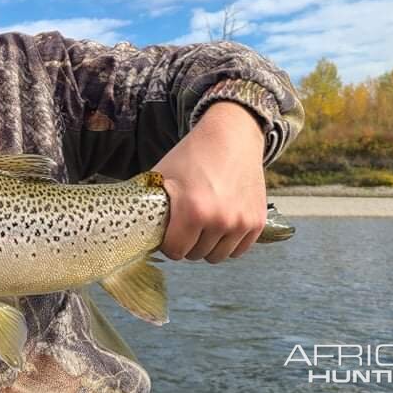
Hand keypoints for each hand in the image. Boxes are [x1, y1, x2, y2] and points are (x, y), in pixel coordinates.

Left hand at [154, 101, 266, 262]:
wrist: (232, 136)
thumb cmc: (192, 155)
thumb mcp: (162, 176)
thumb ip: (151, 206)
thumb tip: (136, 230)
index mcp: (193, 210)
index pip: (175, 251)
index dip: (168, 242)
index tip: (169, 231)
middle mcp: (220, 220)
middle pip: (195, 255)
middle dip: (187, 242)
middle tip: (186, 223)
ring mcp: (241, 222)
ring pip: (217, 256)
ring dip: (208, 245)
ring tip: (203, 223)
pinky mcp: (257, 222)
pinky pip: (238, 250)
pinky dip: (228, 243)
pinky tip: (221, 225)